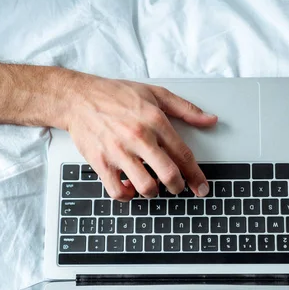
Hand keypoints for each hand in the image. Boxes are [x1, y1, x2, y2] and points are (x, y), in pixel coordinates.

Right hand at [61, 75, 217, 200]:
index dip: (196, 175)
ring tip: (153, 186)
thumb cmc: (115, 95)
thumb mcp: (155, 94)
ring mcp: (119, 152)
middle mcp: (139, 137)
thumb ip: (186, 108)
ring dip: (153, 192)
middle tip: (178, 188)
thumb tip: (210, 120)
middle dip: (179, 187)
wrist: (78, 98)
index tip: (202, 187)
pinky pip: (118, 191)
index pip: (183, 154)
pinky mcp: (101, 163)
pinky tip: (129, 187)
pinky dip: (127, 195)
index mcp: (155, 121)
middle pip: (168, 174)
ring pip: (145, 187)